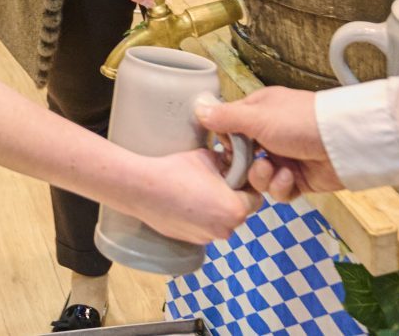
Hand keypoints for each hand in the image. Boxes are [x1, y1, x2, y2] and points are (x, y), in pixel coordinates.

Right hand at [126, 148, 261, 244]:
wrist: (143, 189)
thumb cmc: (177, 171)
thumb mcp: (209, 157)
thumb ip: (228, 161)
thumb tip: (233, 162)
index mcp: (235, 209)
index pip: (255, 197)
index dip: (246, 183)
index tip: (234, 174)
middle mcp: (226, 229)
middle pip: (239, 211)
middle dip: (232, 196)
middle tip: (216, 180)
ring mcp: (208, 238)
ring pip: (222, 221)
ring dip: (217, 208)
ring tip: (199, 190)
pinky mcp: (192, 241)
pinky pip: (206, 227)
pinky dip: (202, 217)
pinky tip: (187, 201)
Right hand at [196, 89, 342, 200]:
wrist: (342, 144)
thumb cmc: (300, 121)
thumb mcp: (258, 116)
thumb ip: (226, 117)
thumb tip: (198, 109)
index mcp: (260, 111)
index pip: (231, 127)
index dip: (226, 142)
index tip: (226, 151)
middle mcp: (271, 133)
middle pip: (243, 157)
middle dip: (245, 166)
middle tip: (252, 164)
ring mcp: (285, 157)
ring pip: (258, 177)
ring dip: (264, 178)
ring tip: (276, 171)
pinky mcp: (298, 179)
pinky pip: (278, 190)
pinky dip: (282, 187)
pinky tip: (290, 178)